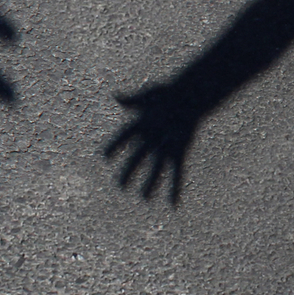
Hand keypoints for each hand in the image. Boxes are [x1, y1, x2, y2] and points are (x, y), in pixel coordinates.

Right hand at [105, 83, 204, 203]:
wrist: (190, 96)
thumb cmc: (168, 93)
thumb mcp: (150, 95)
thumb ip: (134, 99)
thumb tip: (116, 97)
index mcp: (141, 124)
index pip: (124, 136)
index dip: (115, 145)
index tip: (104, 156)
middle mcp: (151, 138)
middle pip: (138, 157)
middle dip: (130, 171)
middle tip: (120, 185)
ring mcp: (165, 146)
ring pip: (156, 168)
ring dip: (151, 183)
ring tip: (144, 198)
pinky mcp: (179, 151)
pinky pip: (176, 171)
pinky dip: (175, 187)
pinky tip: (172, 201)